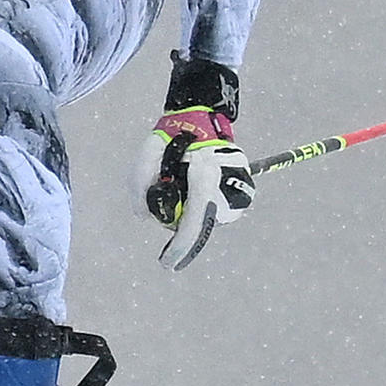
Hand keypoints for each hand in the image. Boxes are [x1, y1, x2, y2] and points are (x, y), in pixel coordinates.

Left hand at [140, 54, 253, 269]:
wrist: (202, 120)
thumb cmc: (172, 136)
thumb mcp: (145, 155)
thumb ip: (139, 187)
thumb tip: (145, 218)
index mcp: (206, 174)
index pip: (195, 221)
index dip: (180, 246)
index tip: (168, 264)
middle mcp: (229, 185)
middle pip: (199, 224)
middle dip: (179, 219)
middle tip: (168, 188)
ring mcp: (242, 191)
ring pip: (208, 220)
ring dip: (191, 210)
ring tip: (184, 180)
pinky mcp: (247, 194)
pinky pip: (217, 212)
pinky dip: (202, 205)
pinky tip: (196, 183)